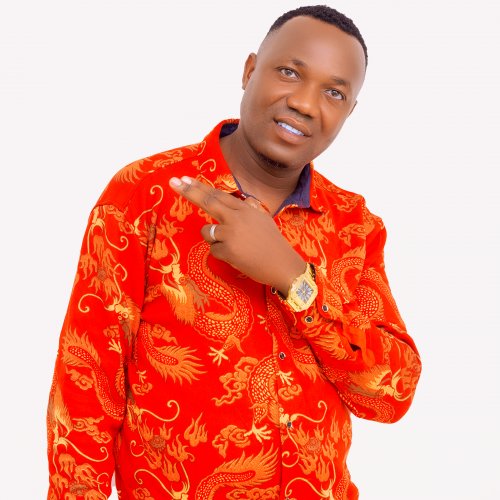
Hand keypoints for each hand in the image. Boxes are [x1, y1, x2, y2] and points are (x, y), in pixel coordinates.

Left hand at [169, 176, 305, 294]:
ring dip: (214, 239)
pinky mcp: (228, 251)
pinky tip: (238, 257)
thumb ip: (248, 209)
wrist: (282, 265)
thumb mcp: (262, 219)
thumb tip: (239, 201)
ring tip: (235, 246)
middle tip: (173, 182)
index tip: (184, 179)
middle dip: (189, 191)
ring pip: (207, 232)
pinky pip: (214, 250)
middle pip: (208, 202)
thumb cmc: (272, 243)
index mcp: (245, 209)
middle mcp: (237, 217)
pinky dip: (223, 254)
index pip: (218, 194)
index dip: (199, 187)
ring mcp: (232, 234)